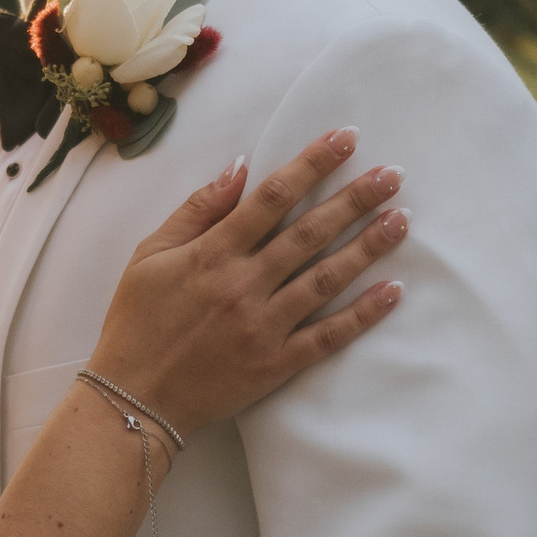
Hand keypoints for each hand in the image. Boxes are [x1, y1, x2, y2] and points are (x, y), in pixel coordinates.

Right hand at [88, 128, 406, 433]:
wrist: (134, 396)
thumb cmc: (137, 320)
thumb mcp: (150, 254)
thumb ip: (198, 209)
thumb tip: (240, 166)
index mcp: (213, 253)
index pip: (273, 196)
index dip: (313, 163)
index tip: (346, 139)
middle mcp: (244, 285)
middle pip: (310, 232)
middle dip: (355, 199)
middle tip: (393, 174)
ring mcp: (264, 326)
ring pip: (327, 279)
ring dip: (368, 247)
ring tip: (402, 220)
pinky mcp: (276, 364)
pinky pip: (328, 336)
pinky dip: (363, 314)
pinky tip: (393, 291)